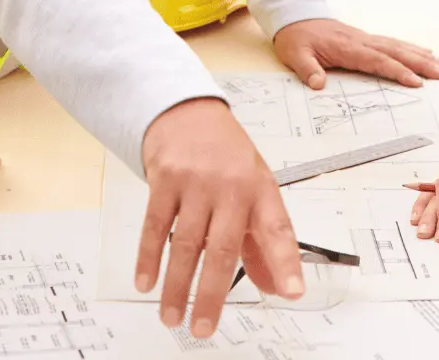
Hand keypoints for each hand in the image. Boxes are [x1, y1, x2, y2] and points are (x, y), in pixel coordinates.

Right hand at [137, 98, 302, 338]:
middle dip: (212, 294)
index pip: (278, 228)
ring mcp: (197, 181)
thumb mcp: (254, 187)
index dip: (285, 262)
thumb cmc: (226, 155)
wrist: (189, 111)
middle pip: (223, 247)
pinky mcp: (166, 177)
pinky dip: (150, 257)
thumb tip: (274, 287)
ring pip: (187, 242)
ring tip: (172, 315)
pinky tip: (147, 281)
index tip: (291, 292)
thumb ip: (263, 240)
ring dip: (177, 285)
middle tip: (203, 328)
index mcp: (260, 189)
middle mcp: (231, 185)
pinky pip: (156, 225)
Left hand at [273, 18, 438, 89]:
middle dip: (420, 63)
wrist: (295, 16)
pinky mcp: (366, 38)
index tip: (416, 82)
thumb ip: (308, 69)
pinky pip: (393, 43)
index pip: (377, 61)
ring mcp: (366, 38)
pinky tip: (425, 52)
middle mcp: (361, 41)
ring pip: (398, 46)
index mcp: (347, 48)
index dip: (397, 71)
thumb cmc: (297, 39)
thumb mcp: (296, 55)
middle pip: (396, 52)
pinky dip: (411, 48)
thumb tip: (318, 84)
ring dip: (421, 55)